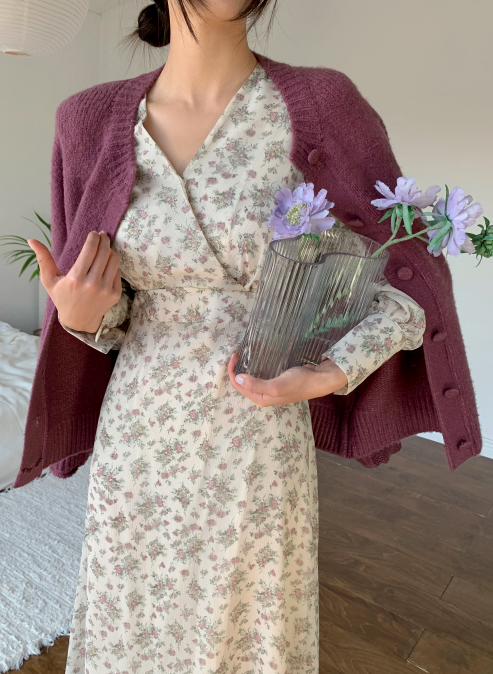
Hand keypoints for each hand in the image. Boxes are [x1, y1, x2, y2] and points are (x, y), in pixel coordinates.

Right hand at [28, 231, 121, 332]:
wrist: (79, 321)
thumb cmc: (63, 298)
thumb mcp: (49, 280)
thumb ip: (43, 259)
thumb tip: (31, 240)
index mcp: (75, 279)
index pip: (90, 250)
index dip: (93, 238)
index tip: (93, 233)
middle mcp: (93, 284)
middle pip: (104, 252)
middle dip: (104, 239)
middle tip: (102, 235)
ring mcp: (106, 290)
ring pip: (114, 260)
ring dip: (110, 250)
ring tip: (105, 247)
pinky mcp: (115, 294)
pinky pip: (117, 272)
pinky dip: (113, 265)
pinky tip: (107, 264)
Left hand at [227, 352, 348, 406]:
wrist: (319, 379)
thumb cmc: (298, 383)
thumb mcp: (276, 386)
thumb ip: (256, 384)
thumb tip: (237, 378)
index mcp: (261, 399)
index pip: (238, 386)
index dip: (232, 372)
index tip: (234, 356)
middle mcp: (263, 396)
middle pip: (243, 383)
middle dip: (236, 370)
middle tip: (237, 354)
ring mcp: (270, 389)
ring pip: (251, 379)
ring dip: (245, 369)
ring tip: (243, 355)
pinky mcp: (276, 381)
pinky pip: (260, 375)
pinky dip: (255, 368)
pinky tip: (255, 359)